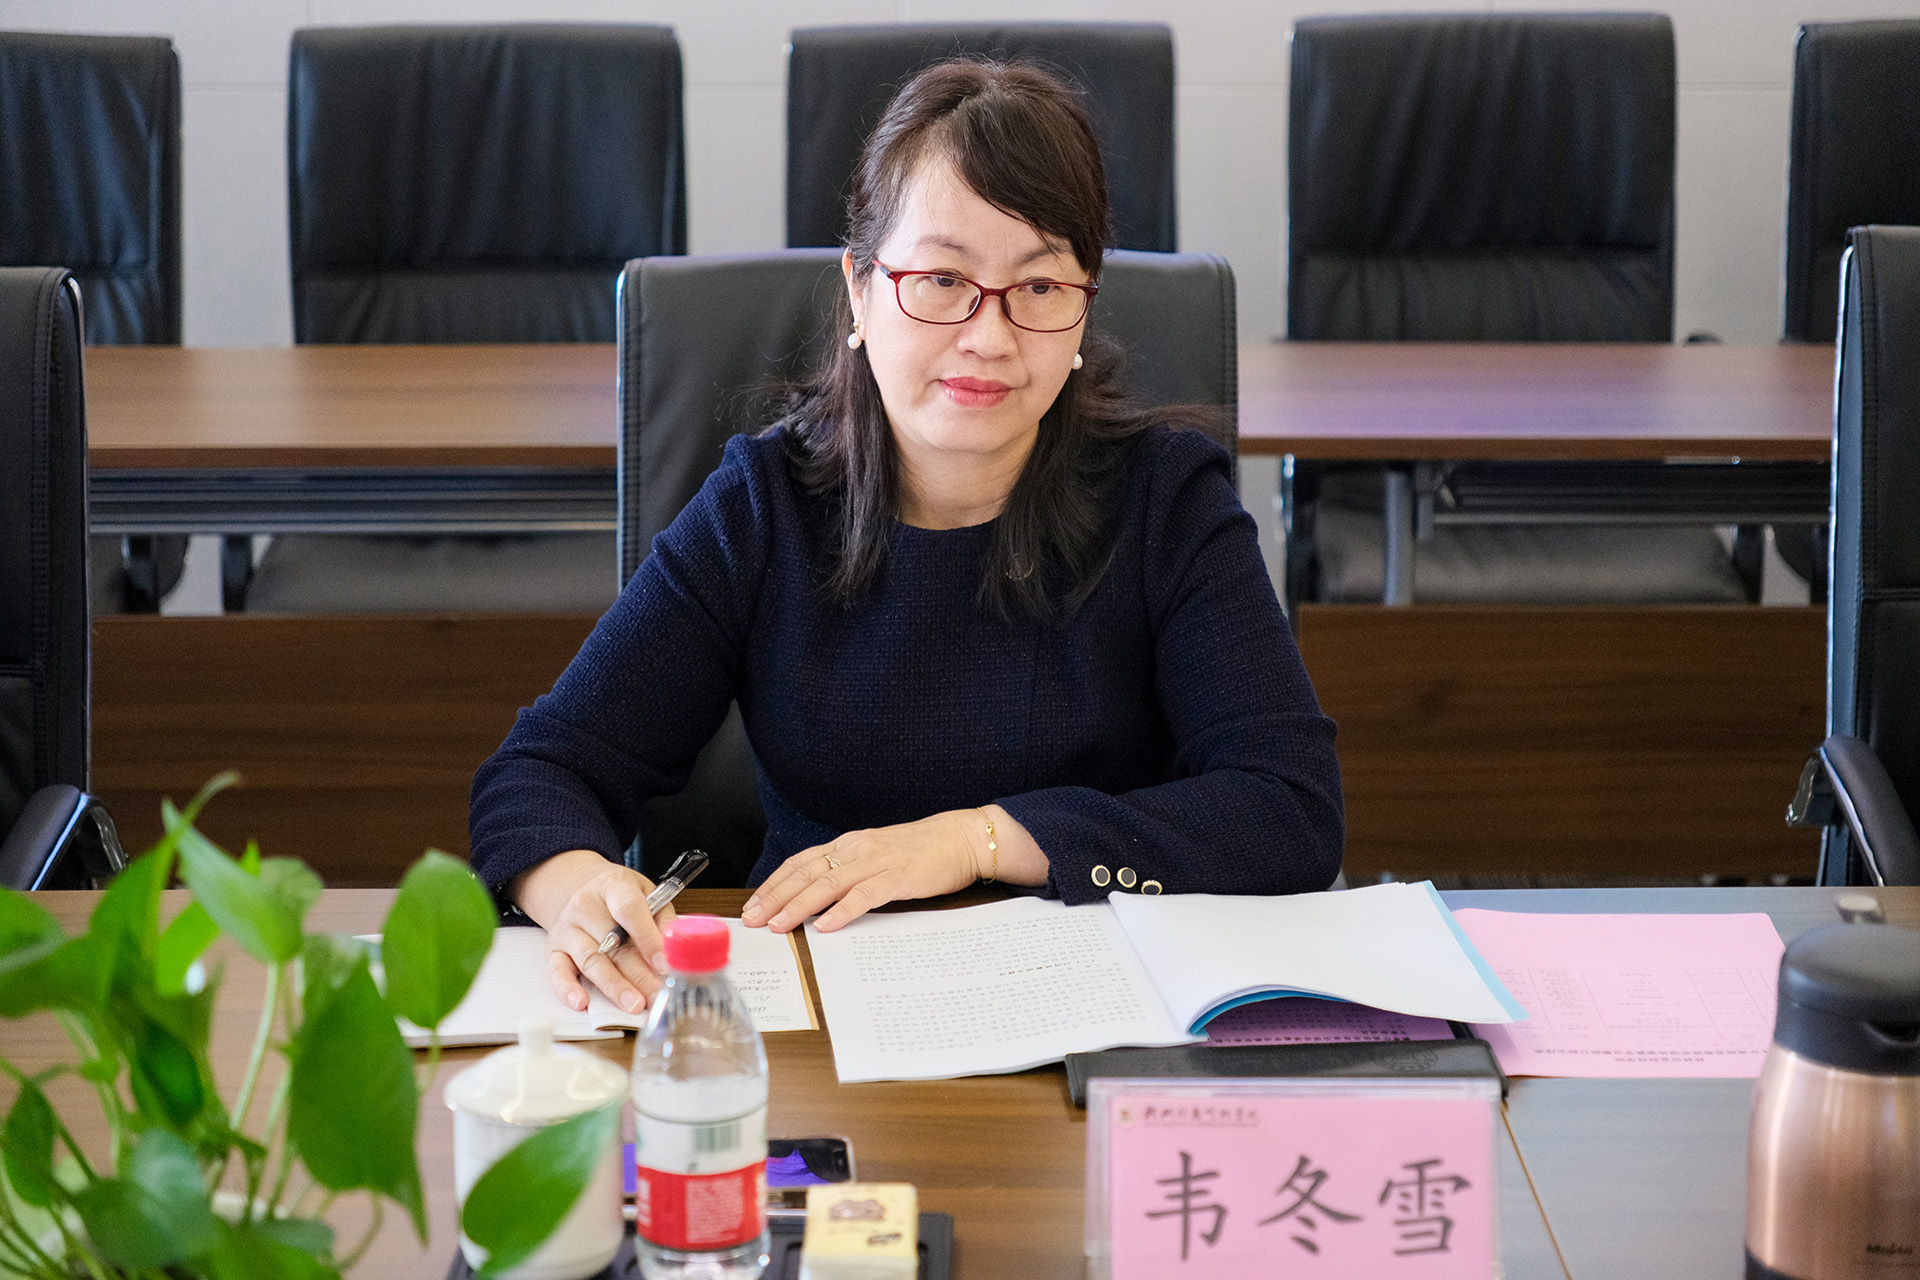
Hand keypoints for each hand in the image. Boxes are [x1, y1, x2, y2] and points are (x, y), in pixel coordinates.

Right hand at [512, 849, 676, 1014]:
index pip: (629, 911)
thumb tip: (674, 949)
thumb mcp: (646, 892)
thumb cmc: (618, 894)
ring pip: (591, 961)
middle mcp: (585, 905)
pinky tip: (582, 1003)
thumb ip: (662, 918)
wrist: (578, 887)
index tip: (664, 964)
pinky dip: (568, 989)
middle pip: (613, 944)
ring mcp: (567, 927)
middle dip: (638, 975)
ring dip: (613, 986)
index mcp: (613, 886)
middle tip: (656, 995)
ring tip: (633, 1005)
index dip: (647, 939)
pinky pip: (557, 971)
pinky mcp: (554, 948)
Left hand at [741, 805, 1045, 933]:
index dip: (773, 884)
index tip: (751, 906)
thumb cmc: (920, 851)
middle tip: (751, 920)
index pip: (800, 863)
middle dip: (775, 897)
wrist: (962, 837)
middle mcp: (856, 849)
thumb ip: (849, 872)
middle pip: (805, 873)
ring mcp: (877, 862)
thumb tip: (817, 899)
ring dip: (798, 905)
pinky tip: (825, 925)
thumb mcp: (876, 857)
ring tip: (778, 925)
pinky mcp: (898, 877)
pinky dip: (842, 910)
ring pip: (828, 884)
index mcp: (848, 845)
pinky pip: (864, 895)